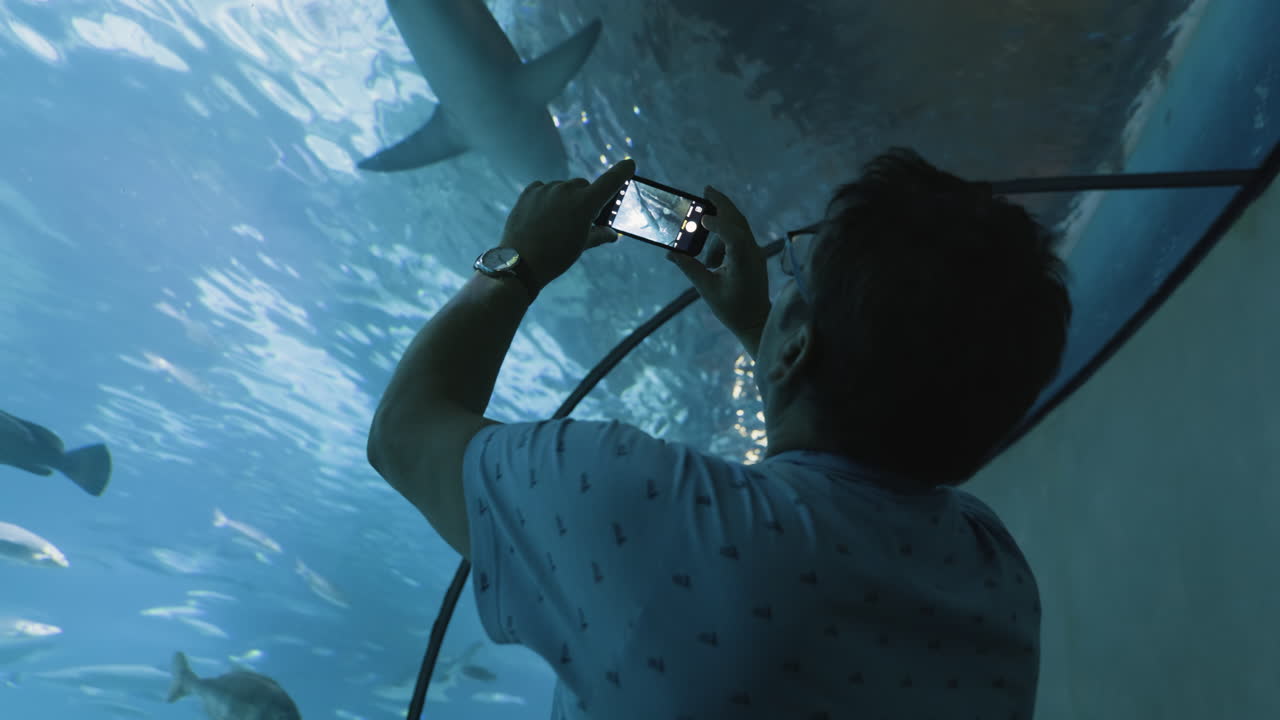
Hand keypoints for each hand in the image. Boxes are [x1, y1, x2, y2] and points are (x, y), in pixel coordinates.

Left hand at [499, 158, 635, 292]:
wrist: (521, 262)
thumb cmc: (556, 256)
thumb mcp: (582, 245)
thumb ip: (600, 234)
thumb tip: (612, 234)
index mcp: (585, 203)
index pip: (611, 180)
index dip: (623, 172)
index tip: (629, 164)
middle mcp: (567, 190)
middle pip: (584, 186)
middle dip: (586, 199)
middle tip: (580, 219)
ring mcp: (546, 189)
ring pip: (563, 188)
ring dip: (565, 199)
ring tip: (556, 222)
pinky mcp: (530, 191)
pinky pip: (544, 189)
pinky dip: (548, 198)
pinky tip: (543, 216)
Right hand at [665, 186, 771, 338]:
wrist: (756, 321)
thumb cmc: (732, 309)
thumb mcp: (707, 289)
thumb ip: (689, 268)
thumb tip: (670, 253)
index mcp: (743, 262)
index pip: (733, 235)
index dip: (718, 223)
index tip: (703, 217)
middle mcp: (752, 252)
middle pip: (739, 220)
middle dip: (722, 203)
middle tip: (706, 190)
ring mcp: (756, 252)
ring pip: (739, 226)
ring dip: (720, 227)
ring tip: (706, 251)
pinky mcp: (754, 255)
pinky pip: (740, 236)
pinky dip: (725, 235)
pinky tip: (713, 258)